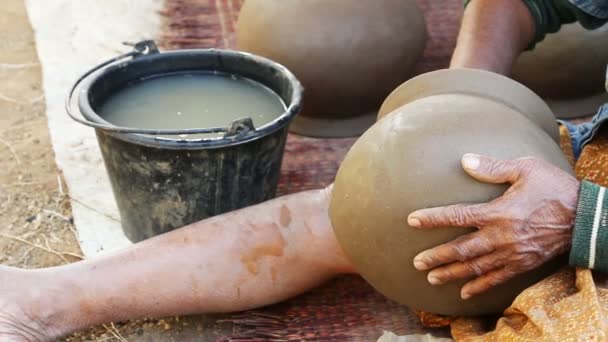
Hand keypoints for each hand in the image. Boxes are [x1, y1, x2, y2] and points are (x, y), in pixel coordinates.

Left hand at [408, 154, 579, 299]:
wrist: (586, 218)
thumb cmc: (555, 188)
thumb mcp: (526, 168)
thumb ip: (493, 167)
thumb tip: (465, 160)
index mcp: (498, 212)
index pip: (457, 216)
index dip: (432, 219)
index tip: (412, 221)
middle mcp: (501, 237)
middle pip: (461, 249)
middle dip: (436, 257)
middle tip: (416, 262)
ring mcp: (511, 254)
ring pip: (475, 267)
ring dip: (451, 274)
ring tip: (431, 278)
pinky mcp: (522, 264)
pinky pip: (497, 278)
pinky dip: (479, 286)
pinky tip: (464, 292)